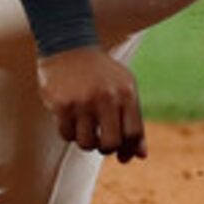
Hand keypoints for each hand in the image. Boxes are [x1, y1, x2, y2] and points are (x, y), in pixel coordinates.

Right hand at [37, 45, 145, 160]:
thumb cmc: (101, 75)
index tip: (123, 155)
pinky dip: (69, 133)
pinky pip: (67, 135)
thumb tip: (140, 156)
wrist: (70, 47)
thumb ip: (134, 122)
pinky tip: (71, 120)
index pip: (133, 133)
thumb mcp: (124, 90)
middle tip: (100, 141)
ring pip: (87, 143)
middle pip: (111, 144)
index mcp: (126, 93)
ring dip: (86, 141)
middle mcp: (107, 97)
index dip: (129, 149)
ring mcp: (83, 102)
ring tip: (85, 128)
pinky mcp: (62, 105)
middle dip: (106, 149)